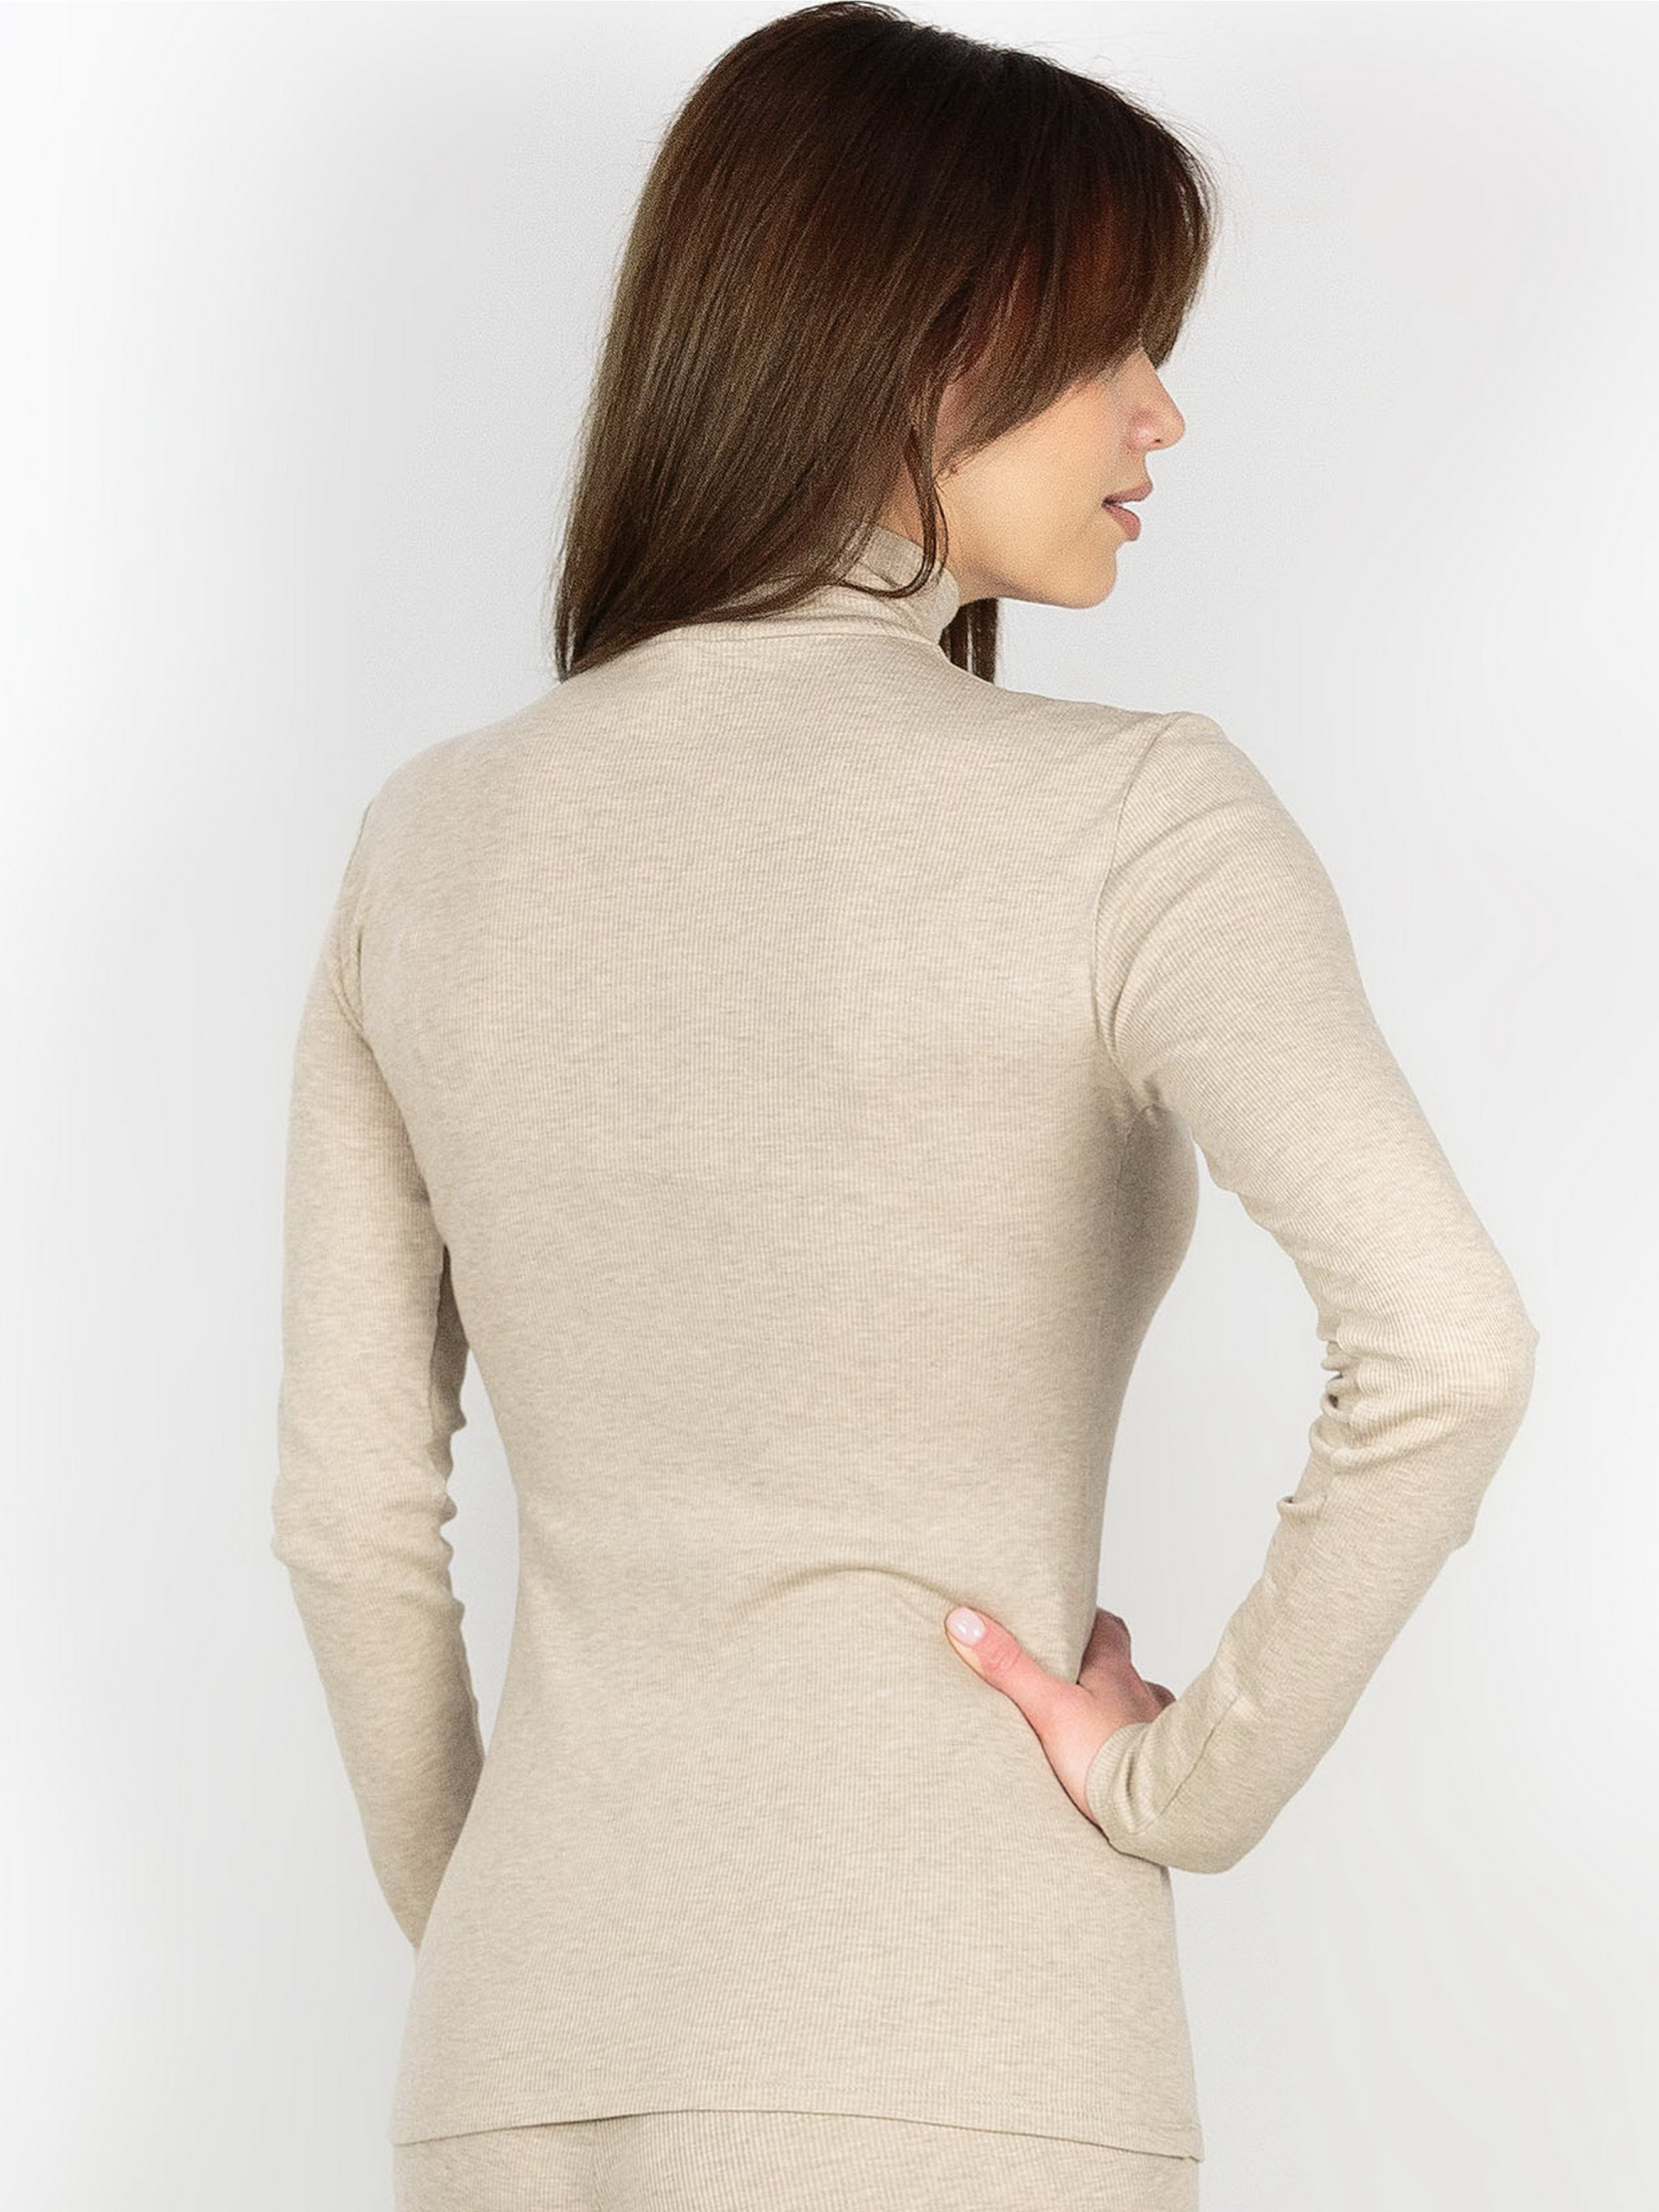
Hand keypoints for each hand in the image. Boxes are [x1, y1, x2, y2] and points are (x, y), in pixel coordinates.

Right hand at [944, 1603, 1175, 1823]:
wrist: (1156, 1813)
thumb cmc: (1108, 1759)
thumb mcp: (1048, 1707)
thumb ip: (1008, 1666)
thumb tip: (965, 1620)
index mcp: (1116, 1673)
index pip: (1108, 1628)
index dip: (1088, 1619)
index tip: (1068, 1618)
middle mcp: (1141, 1696)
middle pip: (1122, 1669)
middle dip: (1098, 1670)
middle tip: (1068, 1678)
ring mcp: (1156, 1733)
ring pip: (1137, 1711)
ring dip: (1117, 1715)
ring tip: (1089, 1732)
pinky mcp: (1161, 1772)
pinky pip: (1147, 1754)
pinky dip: (1132, 1755)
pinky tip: (1117, 1772)